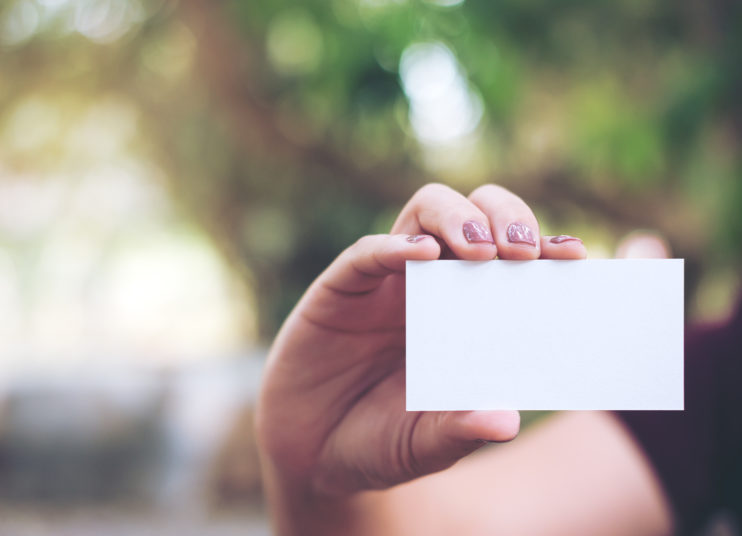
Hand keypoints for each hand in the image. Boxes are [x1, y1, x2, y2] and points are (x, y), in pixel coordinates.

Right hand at [256, 184, 586, 500]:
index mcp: (466, 313)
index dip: (545, 247)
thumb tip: (507, 421)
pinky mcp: (340, 289)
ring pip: (425, 212)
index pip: (511, 259)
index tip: (576, 256)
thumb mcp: (427, 445)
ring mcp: (385, 281)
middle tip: (524, 252)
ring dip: (458, 218)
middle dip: (506, 217)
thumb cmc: (380, 443)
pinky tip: (419, 255)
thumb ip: (462, 432)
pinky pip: (365, 254)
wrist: (315, 457)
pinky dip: (391, 246)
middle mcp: (431, 285)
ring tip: (481, 251)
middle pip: (475, 213)